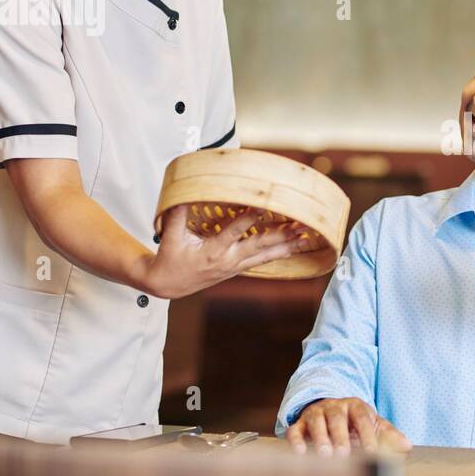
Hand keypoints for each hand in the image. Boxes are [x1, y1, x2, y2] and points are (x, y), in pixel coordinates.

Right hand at [136, 204, 324, 298]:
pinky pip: (262, 261)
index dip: (250, 217)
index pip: (235, 230)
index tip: (265, 205)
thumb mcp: (171, 235)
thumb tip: (184, 190)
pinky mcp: (237, 269)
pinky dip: (279, 254)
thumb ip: (178, 213)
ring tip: (306, 237)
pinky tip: (294, 248)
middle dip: (281, 235)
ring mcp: (235, 266)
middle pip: (259, 246)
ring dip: (287, 246)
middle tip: (300, 224)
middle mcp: (228, 260)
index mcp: (212, 250)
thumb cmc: (170, 258)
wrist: (168, 285)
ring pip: (265, 256)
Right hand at [285, 397, 412, 455]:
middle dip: (340, 437)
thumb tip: (407, 445)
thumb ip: (388, 435)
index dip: (367, 435)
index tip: (372, 452)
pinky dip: (295, 441)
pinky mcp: (299, 424)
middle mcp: (334, 407)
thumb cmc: (354, 423)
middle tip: (343, 454)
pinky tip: (300, 454)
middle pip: (337, 418)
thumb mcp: (373, 424)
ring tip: (325, 456)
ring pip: (316, 423)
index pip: (363, 419)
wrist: (328, 411)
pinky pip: (295, 430)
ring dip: (320, 439)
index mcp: (355, 406)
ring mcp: (316, 414)